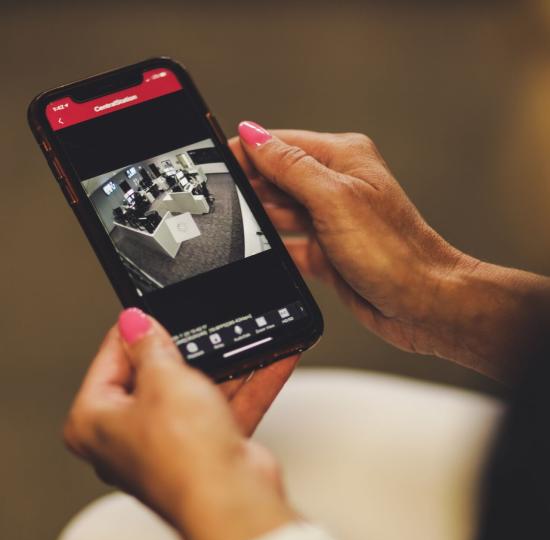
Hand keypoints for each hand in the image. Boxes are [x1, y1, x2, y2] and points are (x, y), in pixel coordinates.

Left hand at [64, 308, 295, 539]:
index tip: (150, 314)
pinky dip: (245, 388)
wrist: (232, 502)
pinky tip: (267, 361)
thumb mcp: (163, 378)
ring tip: (239, 339)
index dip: (133, 334)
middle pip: (152, 379)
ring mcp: (167, 448)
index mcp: (93, 424)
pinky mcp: (204, 454)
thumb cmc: (183, 456)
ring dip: (222, 368)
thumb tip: (135, 323)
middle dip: (182, 353)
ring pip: (193, 395)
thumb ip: (150, 346)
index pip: (108, 362)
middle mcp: (125, 440)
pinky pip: (223, 410)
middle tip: (194, 326)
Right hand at [233, 122, 549, 379]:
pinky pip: (289, 245)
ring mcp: (330, 221)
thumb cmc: (394, 251)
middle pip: (276, 178)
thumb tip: (255, 136)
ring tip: (232, 225)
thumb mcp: (334, 199)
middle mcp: (335, 187)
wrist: (423, 304)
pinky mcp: (327, 253)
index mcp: (341, 159)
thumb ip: (290, 167)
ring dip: (259, 218)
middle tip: (219, 197)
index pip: (280, 144)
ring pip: (279, 212)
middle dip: (249, 186)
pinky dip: (273, 248)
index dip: (246, 150)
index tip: (215, 160)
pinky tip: (257, 251)